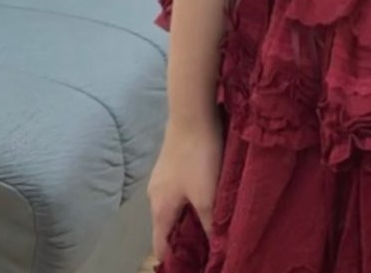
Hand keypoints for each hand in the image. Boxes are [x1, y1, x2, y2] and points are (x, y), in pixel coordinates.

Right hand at [147, 112, 222, 262]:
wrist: (192, 113)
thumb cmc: (198, 157)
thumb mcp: (207, 195)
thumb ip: (210, 223)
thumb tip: (214, 247)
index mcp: (160, 209)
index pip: (160, 245)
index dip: (172, 259)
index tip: (188, 265)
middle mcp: (155, 195)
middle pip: (166, 226)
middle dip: (182, 238)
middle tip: (204, 248)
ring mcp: (162, 176)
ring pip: (173, 206)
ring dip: (187, 217)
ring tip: (208, 225)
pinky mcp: (172, 161)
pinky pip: (178, 190)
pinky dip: (189, 199)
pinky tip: (206, 195)